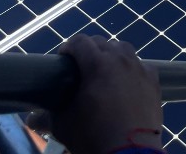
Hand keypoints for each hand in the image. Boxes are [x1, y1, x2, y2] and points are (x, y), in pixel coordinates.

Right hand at [29, 34, 162, 153]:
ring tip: (104, 71)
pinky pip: (141, 65)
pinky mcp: (153, 80)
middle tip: (80, 68)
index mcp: (97, 64)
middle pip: (101, 43)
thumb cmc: (93, 136)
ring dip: (111, 55)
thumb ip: (46, 117)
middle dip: (88, 51)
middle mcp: (120, 59)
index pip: (80, 41)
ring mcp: (140, 68)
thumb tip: (31, 119)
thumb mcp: (64, 125)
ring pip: (123, 50)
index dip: (68, 48)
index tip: (63, 60)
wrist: (129, 153)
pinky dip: (132, 69)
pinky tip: (127, 82)